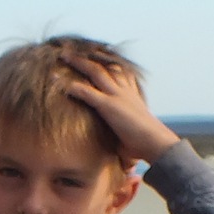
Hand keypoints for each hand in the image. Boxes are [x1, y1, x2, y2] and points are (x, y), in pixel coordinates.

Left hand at [61, 48, 179, 166]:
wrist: (156, 143)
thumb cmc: (146, 145)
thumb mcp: (133, 135)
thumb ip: (123, 138)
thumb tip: (124, 161)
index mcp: (132, 95)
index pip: (121, 73)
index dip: (108, 63)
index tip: (97, 56)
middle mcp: (124, 91)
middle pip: (105, 67)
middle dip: (89, 58)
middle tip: (74, 51)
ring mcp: (117, 96)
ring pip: (95, 72)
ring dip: (78, 63)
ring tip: (63, 56)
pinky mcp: (108, 105)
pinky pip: (86, 92)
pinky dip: (70, 86)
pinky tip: (56, 81)